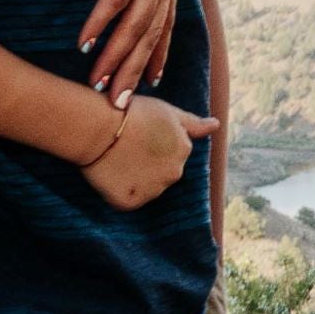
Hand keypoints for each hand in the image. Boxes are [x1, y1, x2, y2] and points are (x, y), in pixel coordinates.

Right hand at [73, 89, 207, 217]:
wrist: (97, 127)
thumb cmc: (131, 112)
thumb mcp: (167, 111)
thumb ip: (193, 123)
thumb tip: (216, 125)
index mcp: (183, 150)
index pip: (171, 153)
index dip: (151, 144)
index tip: (137, 134)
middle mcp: (174, 173)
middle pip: (161, 173)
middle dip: (146, 163)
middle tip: (125, 147)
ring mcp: (153, 190)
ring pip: (145, 188)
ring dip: (133, 178)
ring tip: (116, 159)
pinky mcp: (131, 202)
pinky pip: (127, 200)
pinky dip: (119, 191)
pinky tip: (110, 175)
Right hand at [79, 0, 183, 95]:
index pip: (163, 22)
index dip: (156, 55)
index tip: (148, 85)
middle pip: (151, 32)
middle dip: (134, 71)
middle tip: (119, 106)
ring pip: (137, 21)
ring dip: (117, 55)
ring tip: (100, 85)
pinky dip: (102, 19)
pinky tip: (86, 41)